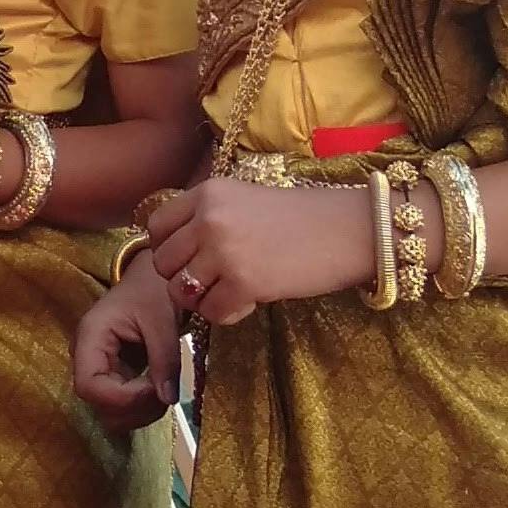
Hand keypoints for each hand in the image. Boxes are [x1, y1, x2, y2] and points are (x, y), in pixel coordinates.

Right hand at [72, 271, 182, 434]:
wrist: (153, 279)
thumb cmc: (153, 290)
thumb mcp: (162, 321)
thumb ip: (164, 359)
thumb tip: (168, 398)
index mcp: (90, 337)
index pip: (89, 386)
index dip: (121, 397)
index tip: (155, 389)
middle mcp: (87, 357)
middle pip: (98, 404)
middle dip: (134, 407)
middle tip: (164, 392)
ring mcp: (99, 369)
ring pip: (110, 411)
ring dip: (141, 411)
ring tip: (165, 389)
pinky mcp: (114, 376)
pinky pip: (122, 405)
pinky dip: (143, 406)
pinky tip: (160, 389)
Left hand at [145, 178, 375, 328]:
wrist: (350, 230)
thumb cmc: (303, 219)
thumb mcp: (245, 202)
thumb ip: (208, 219)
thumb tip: (175, 252)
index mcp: (208, 193)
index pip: (156, 228)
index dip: (170, 250)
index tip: (192, 259)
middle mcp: (209, 218)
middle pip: (163, 264)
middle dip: (184, 279)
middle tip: (215, 281)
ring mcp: (225, 250)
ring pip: (181, 291)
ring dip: (203, 300)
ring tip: (232, 292)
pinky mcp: (244, 281)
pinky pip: (211, 312)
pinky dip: (227, 314)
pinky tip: (250, 302)